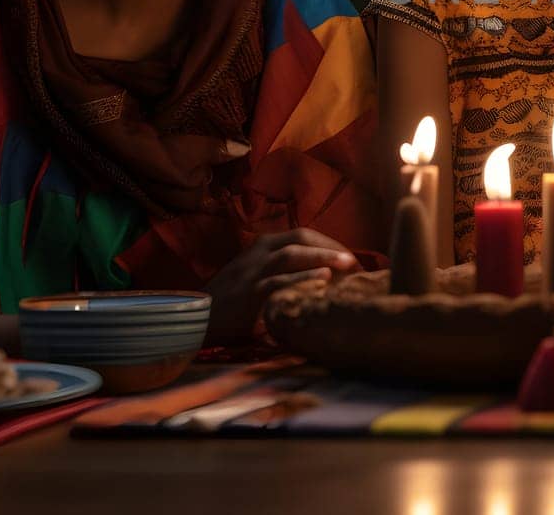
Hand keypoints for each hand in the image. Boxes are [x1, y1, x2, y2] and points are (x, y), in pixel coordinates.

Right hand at [204, 229, 359, 342]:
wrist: (198, 317)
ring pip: (291, 255)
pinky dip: (301, 280)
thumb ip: (284, 270)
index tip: (350, 257)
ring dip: (322, 257)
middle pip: (300, 238)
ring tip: (347, 265)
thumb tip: (325, 274)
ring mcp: (253, 271)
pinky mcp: (248, 292)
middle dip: (330, 246)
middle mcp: (259, 253)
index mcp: (263, 245)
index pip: (302, 234)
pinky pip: (278, 282)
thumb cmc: (233, 299)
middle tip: (355, 261)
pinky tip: (322, 282)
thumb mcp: (258, 276)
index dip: (329, 242)